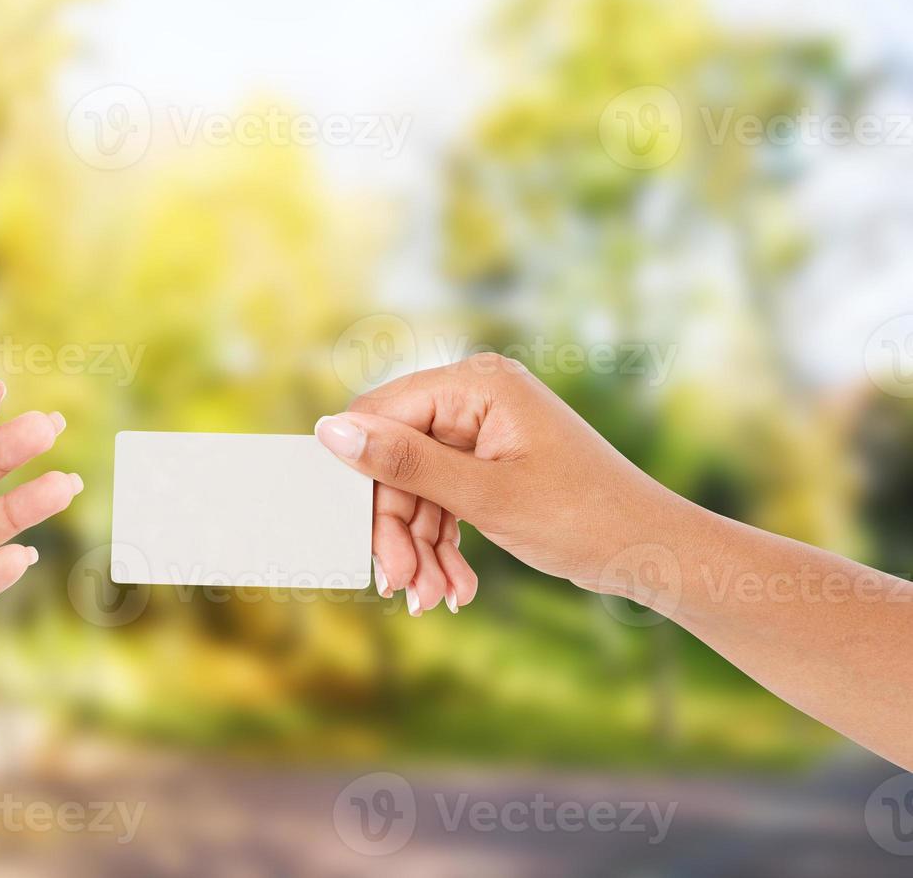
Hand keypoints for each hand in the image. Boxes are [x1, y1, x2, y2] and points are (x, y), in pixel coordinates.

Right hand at [315, 353, 679, 611]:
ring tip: (433, 599)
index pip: (382, 415)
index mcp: (476, 384)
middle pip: (395, 458)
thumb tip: (329, 430)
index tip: (352, 537)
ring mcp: (482, 431)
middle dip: (395, 528)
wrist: (655, 553)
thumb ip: (404, 464)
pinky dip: (441, 545)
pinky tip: (453, 589)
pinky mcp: (488, 464)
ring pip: (415, 488)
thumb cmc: (584, 518)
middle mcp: (475, 397)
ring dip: (418, 547)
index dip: (361, 475)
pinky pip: (442, 499)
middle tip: (401, 586)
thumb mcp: (486, 497)